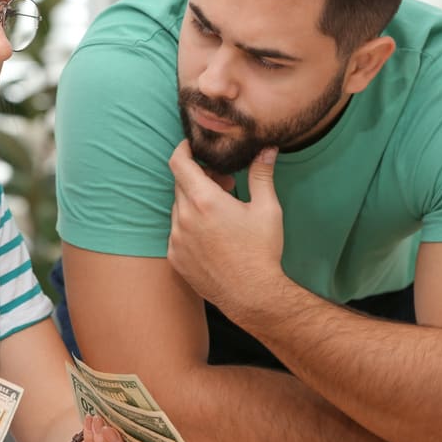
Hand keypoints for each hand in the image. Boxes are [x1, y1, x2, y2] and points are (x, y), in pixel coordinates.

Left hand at [167, 140, 284, 312]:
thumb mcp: (267, 209)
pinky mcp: (175, 258)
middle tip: (225, 183)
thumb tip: (266, 149)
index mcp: (204, 200)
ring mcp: (176, 239)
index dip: (182, 149)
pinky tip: (213, 235)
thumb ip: (261, 175)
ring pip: (179, 209)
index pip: (178, 163)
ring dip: (194, 203)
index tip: (191, 146)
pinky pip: (177, 232)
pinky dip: (190, 226)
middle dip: (200, 178)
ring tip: (221, 212)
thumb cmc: (261, 251)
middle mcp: (184, 218)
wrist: (252, 295)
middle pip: (181, 184)